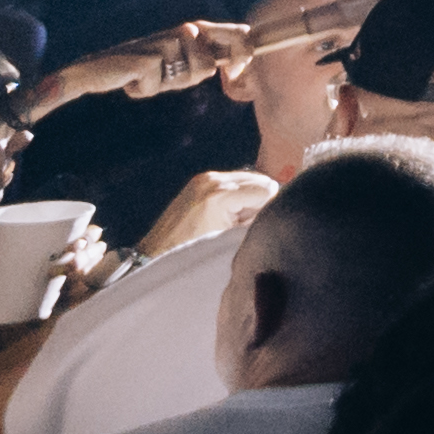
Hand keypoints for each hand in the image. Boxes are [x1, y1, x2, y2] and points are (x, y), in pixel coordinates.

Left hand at [134, 168, 274, 260]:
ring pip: (248, 179)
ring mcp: (205, 178)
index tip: (257, 226)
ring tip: (234, 220)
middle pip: (260, 180)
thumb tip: (277, 210)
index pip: (268, 190)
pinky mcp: (200, 180)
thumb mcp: (231, 241)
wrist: (155, 255)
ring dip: (249, 197)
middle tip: (246, 224)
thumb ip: (257, 221)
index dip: (269, 209)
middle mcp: (213, 180)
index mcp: (221, 195)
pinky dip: (236, 195)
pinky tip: (225, 213)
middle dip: (260, 201)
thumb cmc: (193, 254)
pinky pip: (232, 181)